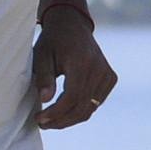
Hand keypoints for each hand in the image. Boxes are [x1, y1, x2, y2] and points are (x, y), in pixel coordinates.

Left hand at [33, 12, 115, 128]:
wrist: (72, 24)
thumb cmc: (53, 40)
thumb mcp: (41, 55)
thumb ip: (44, 77)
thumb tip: (45, 100)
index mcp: (82, 62)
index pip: (71, 97)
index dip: (56, 113)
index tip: (40, 119)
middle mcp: (99, 69)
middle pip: (82, 107)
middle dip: (61, 120)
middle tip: (43, 124)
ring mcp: (107, 74)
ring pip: (90, 108)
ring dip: (70, 118)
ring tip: (51, 120)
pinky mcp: (110, 78)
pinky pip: (96, 102)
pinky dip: (81, 110)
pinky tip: (65, 111)